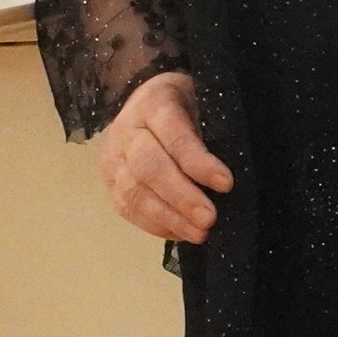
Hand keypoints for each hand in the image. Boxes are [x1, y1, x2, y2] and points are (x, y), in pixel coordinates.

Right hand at [98, 71, 232, 243]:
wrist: (142, 103)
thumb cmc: (183, 108)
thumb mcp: (201, 105)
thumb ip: (212, 135)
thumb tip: (228, 182)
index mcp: (154, 103)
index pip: (174, 135)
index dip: (198, 162)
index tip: (226, 184)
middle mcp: (127, 130)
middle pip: (149, 166)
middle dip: (181, 197)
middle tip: (209, 218)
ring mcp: (113, 158)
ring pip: (134, 192)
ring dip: (169, 218)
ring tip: (199, 233)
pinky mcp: (109, 182)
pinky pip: (128, 209)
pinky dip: (156, 225)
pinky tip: (181, 233)